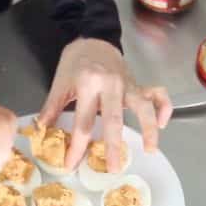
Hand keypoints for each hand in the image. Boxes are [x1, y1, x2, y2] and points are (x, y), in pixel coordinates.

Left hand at [39, 38, 172, 171]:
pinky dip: (164, 107)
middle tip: (114, 169)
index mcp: (89, 84)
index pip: (83, 122)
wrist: (95, 36)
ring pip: (143, 107)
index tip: (71, 164)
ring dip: (149, 128)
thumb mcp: (60, 82)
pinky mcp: (138, 83)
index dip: (77, 146)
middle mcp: (111, 84)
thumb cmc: (75, 60)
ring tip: (150, 149)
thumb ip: (51, 107)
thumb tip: (41, 132)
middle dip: (114, 146)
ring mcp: (128, 83)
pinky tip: (163, 123)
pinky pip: (157, 94)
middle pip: (114, 119)